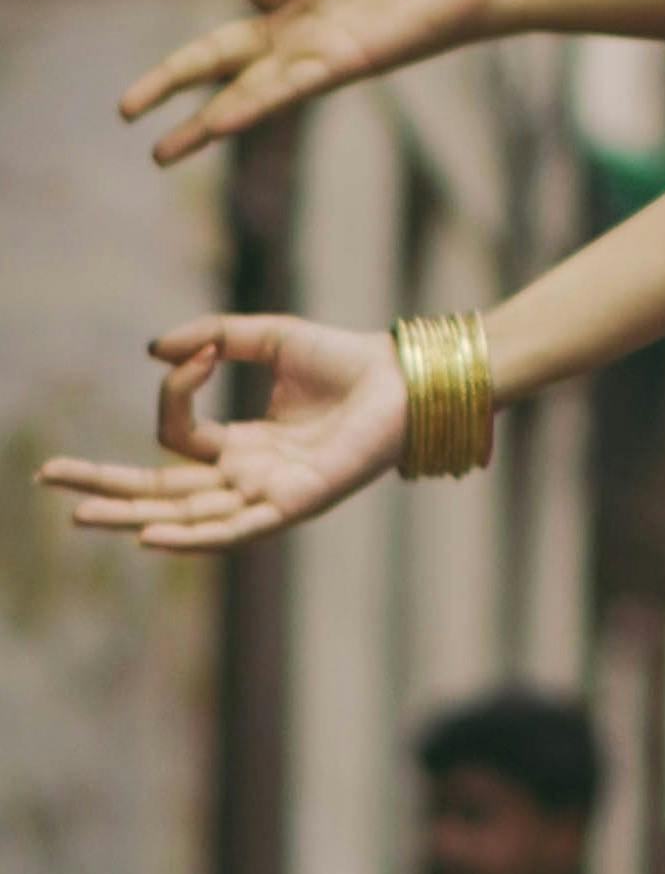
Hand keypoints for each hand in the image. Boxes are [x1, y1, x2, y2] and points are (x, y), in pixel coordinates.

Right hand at [38, 318, 410, 551]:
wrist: (406, 377)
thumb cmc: (347, 360)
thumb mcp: (269, 337)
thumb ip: (214, 336)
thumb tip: (156, 351)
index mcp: (242, 447)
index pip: (177, 436)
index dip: (177, 392)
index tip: (207, 352)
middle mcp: (248, 478)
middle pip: (160, 492)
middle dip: (103, 488)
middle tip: (48, 478)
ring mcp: (268, 496)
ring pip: (185, 517)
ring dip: (131, 517)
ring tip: (80, 516)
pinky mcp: (295, 505)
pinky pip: (235, 530)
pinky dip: (191, 537)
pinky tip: (151, 537)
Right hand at [120, 0, 503, 167]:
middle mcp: (302, 34)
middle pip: (221, 59)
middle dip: (172, 82)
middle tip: (125, 112)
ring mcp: (322, 54)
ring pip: (249, 89)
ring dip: (205, 120)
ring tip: (160, 154)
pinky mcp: (350, 62)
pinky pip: (292, 86)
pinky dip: (255, 102)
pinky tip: (221, 125)